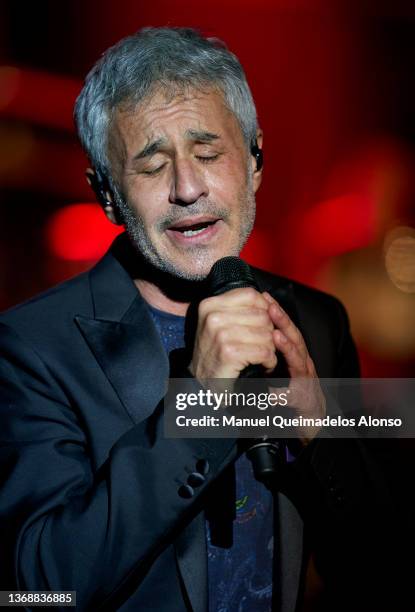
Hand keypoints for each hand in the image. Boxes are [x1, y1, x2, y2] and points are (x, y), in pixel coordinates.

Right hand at [189, 287, 276, 380]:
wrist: (200, 382)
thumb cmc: (214, 352)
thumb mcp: (218, 323)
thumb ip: (238, 309)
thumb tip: (268, 300)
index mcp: (210, 305)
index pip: (251, 295)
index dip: (265, 308)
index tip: (264, 322)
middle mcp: (213, 316)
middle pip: (262, 315)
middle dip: (269, 331)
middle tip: (262, 344)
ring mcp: (221, 334)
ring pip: (266, 334)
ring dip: (271, 348)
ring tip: (262, 355)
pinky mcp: (229, 353)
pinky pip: (265, 351)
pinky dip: (269, 361)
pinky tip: (264, 364)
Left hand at [263, 292, 325, 443]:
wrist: (313, 423)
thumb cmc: (293, 394)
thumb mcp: (279, 370)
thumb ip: (269, 354)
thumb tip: (249, 336)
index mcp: (295, 356)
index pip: (285, 330)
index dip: (275, 313)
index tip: (263, 297)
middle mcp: (304, 365)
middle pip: (295, 339)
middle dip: (283, 322)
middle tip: (270, 306)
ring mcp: (307, 383)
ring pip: (299, 363)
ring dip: (288, 349)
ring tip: (275, 336)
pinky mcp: (305, 403)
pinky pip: (294, 398)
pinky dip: (284, 394)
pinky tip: (274, 392)